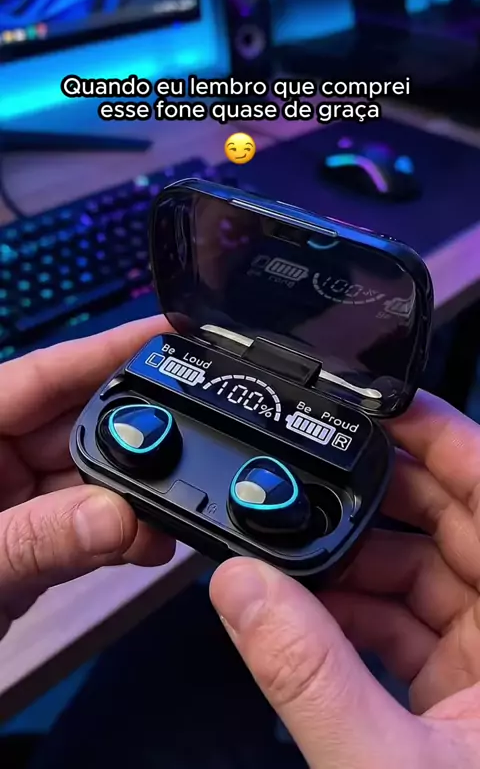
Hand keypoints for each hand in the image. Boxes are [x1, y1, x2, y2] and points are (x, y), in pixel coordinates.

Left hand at [0, 316, 174, 638]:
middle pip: (76, 427)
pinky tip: (155, 541)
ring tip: (183, 503)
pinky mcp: (29, 546)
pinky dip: (121, 536)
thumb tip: (120, 517)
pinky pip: (85, 529)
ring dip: (136, 497)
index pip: (38, 377)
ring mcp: (13, 502)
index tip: (171, 336)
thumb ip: (34, 539)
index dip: (105, 351)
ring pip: (89, 482)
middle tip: (198, 435)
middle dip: (135, 434)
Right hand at [210, 391, 479, 767]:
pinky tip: (311, 611)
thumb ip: (309, 675)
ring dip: (357, 556)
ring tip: (296, 544)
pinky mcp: (461, 692)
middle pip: (453, 522)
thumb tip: (244, 588)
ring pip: (425, 572)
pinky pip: (410, 622)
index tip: (382, 405)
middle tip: (314, 466)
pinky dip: (358, 610)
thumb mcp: (384, 766)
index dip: (442, 436)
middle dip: (378, 492)